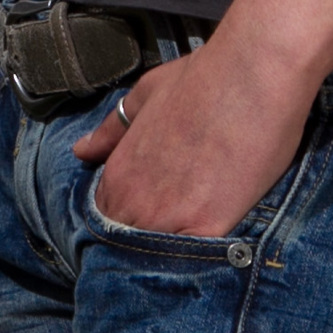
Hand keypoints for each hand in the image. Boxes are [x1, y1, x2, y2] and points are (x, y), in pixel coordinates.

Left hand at [70, 40, 313, 237]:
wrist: (251, 72)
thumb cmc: (202, 78)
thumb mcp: (146, 96)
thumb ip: (113, 130)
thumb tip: (81, 150)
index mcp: (119, 170)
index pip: (106, 215)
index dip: (126, 217)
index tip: (148, 212)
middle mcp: (135, 198)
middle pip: (130, 239)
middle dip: (146, 236)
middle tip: (176, 223)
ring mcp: (169, 216)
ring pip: (157, 255)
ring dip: (170, 250)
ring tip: (193, 237)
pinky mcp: (208, 228)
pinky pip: (193, 259)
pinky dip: (198, 259)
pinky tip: (212, 248)